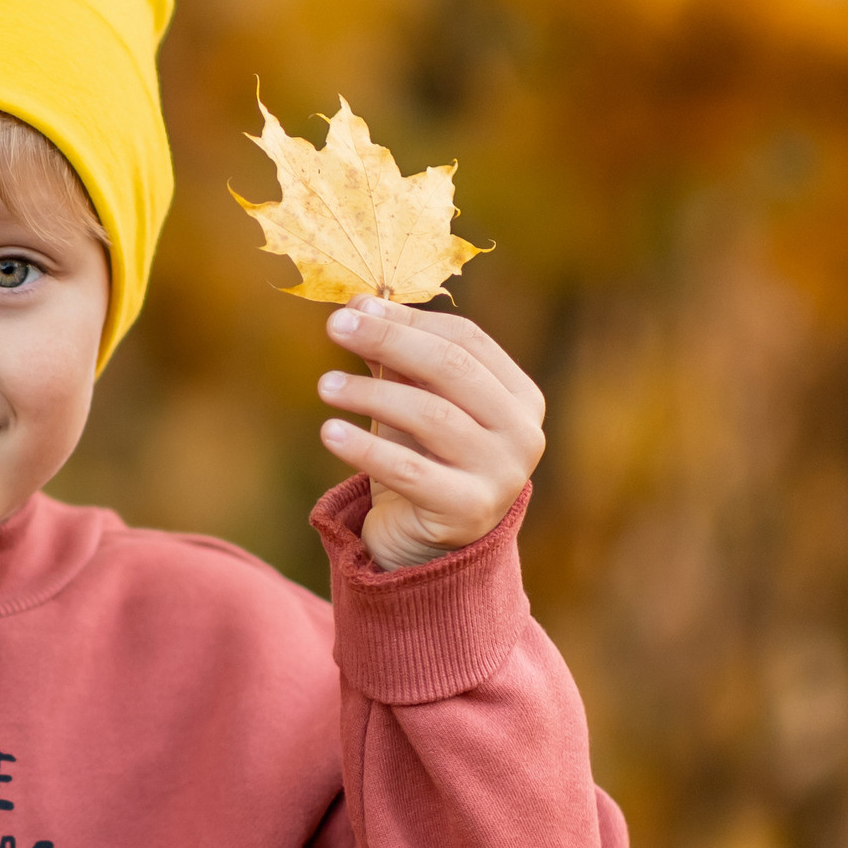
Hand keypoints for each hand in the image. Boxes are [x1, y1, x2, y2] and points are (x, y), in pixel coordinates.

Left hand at [317, 296, 546, 570]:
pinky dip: (366, 448)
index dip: (408, 319)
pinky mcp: (468, 511)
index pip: (465, 340)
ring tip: (325, 386)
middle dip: (389, 341)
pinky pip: (409, 472)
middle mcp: (522, 432)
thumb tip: (358, 305)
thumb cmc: (423, 458)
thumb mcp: (411, 401)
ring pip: (431, 416)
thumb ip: (393, 358)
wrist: (427, 542)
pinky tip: (330, 432)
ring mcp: (502, 474)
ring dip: (371, 394)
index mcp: (519, 395)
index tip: (355, 308)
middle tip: (336, 327)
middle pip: (451, 368)